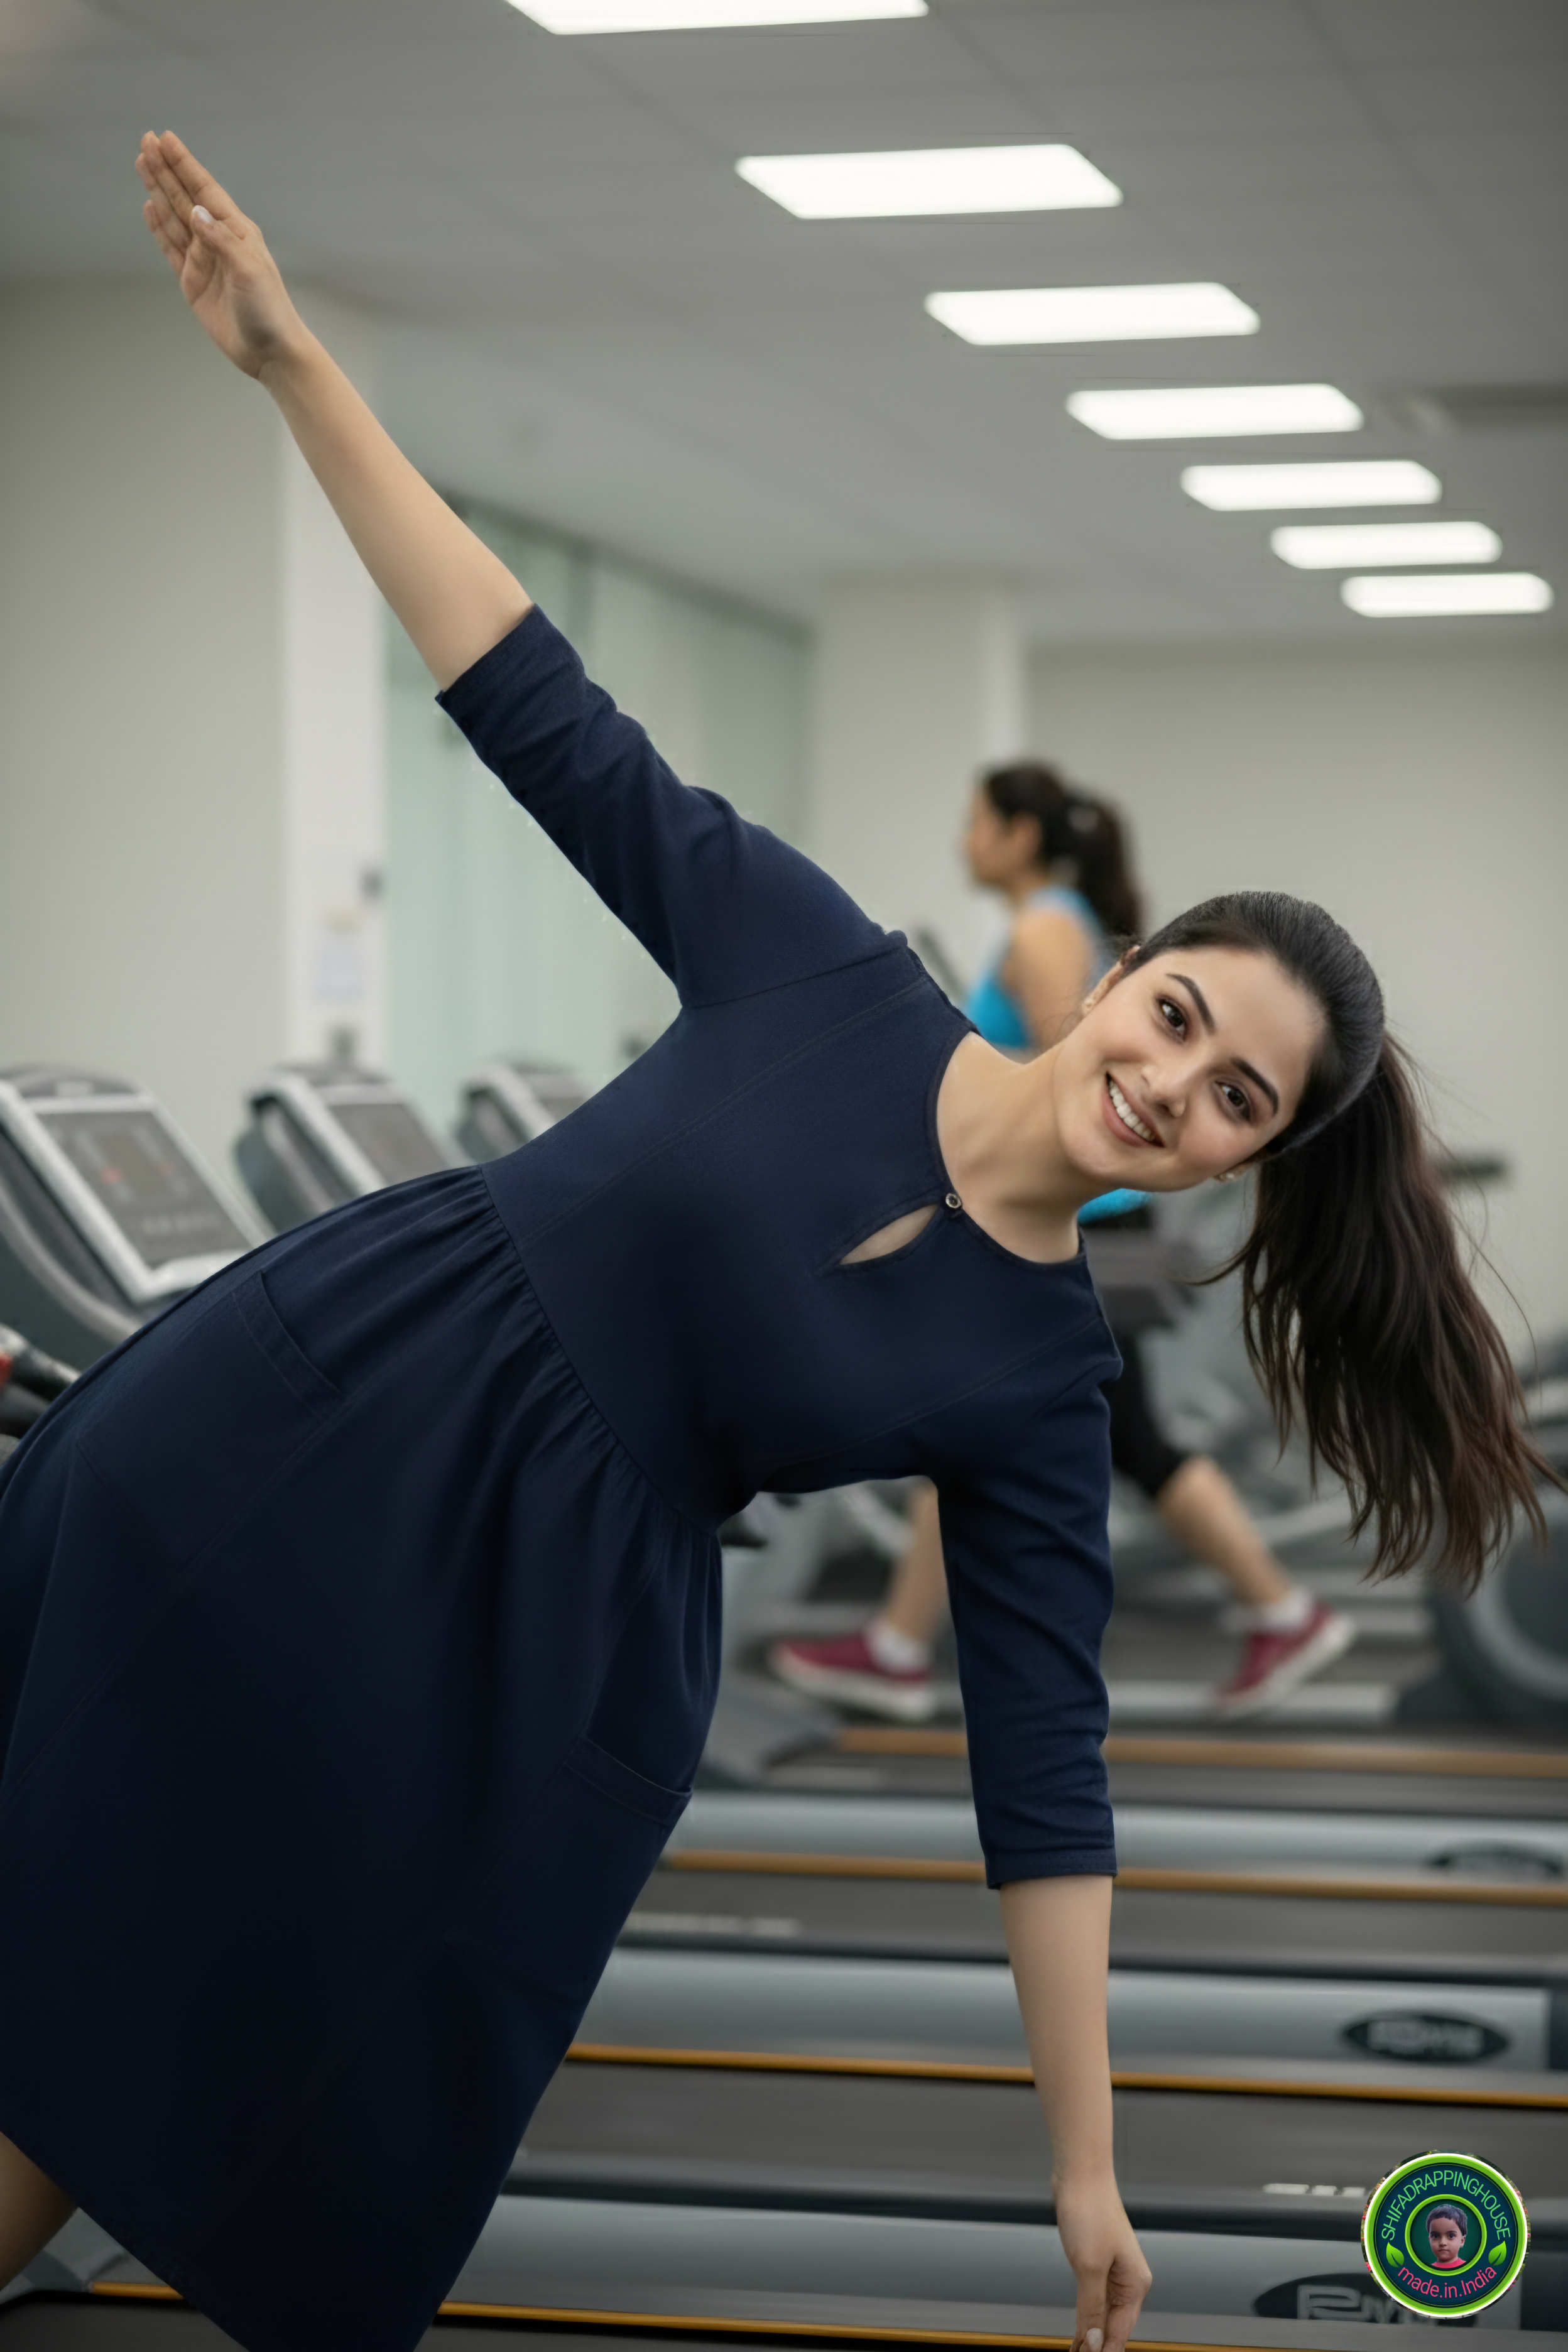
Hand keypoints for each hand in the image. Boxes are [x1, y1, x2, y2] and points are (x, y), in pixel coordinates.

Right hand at [135, 130, 306, 379]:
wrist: (270, 351)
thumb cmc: (269, 309)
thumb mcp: (249, 270)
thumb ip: (220, 239)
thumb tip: (194, 212)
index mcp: (237, 231)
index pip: (204, 189)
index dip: (184, 164)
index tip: (165, 139)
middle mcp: (218, 239)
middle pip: (185, 196)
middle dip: (165, 169)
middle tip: (145, 141)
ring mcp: (203, 259)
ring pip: (174, 217)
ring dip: (158, 190)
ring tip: (141, 163)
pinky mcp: (192, 281)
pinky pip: (171, 247)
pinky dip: (159, 227)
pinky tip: (149, 206)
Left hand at [1054, 2171, 1152, 2351]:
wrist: (1079, 2174)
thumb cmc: (1090, 2210)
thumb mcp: (1089, 2267)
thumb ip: (1092, 2309)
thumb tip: (1094, 2345)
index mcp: (1135, 2285)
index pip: (1119, 2334)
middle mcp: (1129, 2281)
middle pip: (1113, 2328)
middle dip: (1098, 2348)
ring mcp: (1113, 2272)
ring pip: (1103, 2316)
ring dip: (1090, 2337)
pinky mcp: (1097, 2263)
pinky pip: (1093, 2300)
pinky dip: (1086, 2318)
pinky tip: (1078, 2332)